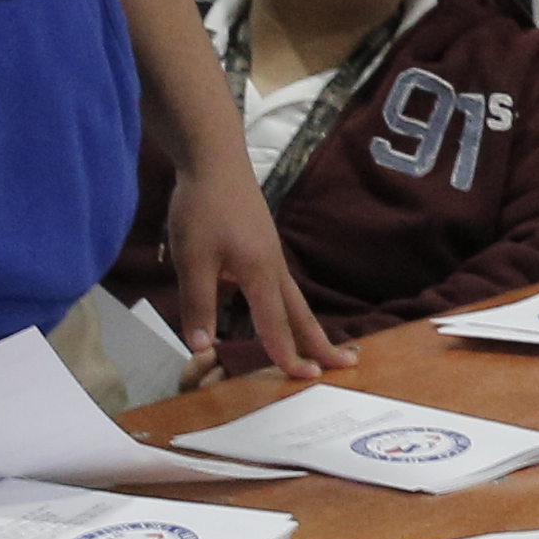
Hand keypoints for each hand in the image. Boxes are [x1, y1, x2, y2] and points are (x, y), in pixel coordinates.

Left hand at [162, 164, 335, 380]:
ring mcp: (271, 256)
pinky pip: (282, 288)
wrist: (215, 160)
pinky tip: (281, 314)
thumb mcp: (192, 258)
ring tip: (324, 348)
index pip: (275, 325)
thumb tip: (201, 347)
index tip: (305, 378)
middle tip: (346, 365)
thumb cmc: (203, 206)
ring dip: (309, 327)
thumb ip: (198, 304)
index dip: (286, 355)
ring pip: (294, 301)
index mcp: (259, 274)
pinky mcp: (263, 248)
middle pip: (300, 314)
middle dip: (321, 343)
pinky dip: (290, 309)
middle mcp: (273, 268)